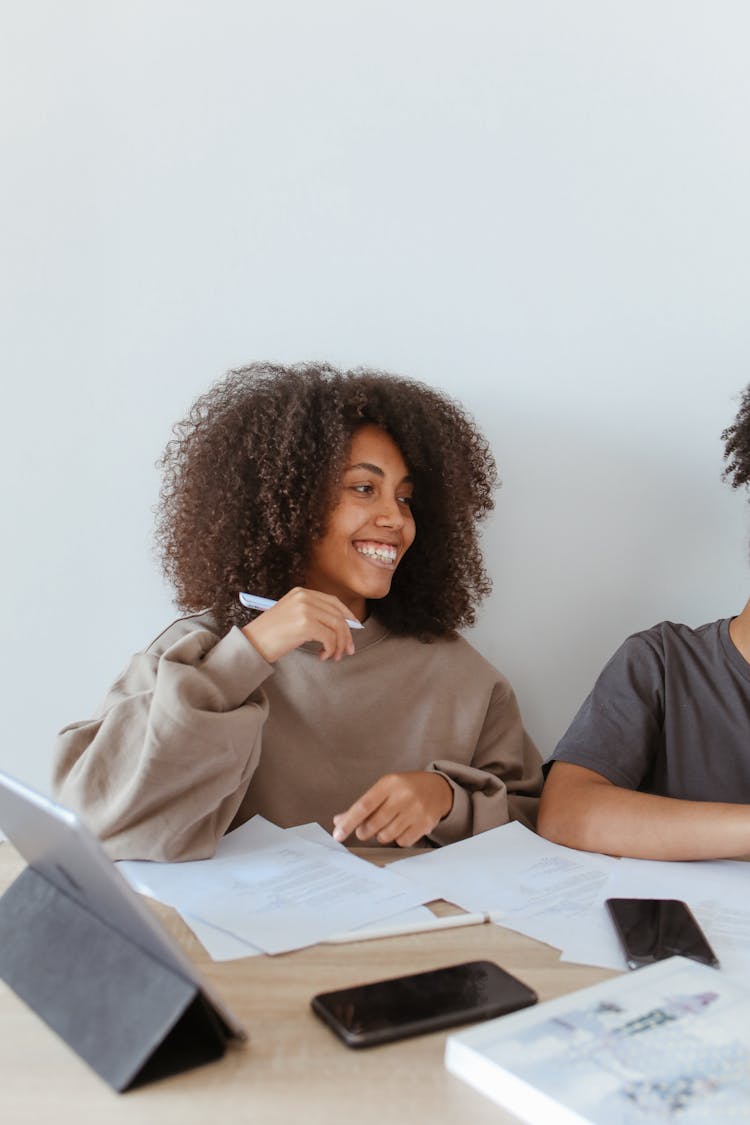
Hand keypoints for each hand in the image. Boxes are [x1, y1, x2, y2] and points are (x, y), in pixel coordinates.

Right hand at [241, 587, 357, 663]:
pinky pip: (329, 637)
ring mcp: (305, 609)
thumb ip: (313, 615)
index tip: (354, 629)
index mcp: (301, 593)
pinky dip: (331, 649)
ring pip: (337, 626)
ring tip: (334, 656)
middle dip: (347, 635)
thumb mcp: (292, 616)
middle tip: (348, 650)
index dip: (348, 616)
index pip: (334, 601)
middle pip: (338, 615)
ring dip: (340, 644)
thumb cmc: (270, 634)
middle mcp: (304, 597)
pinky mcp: (305, 624)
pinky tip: (323, 655)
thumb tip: (341, 626)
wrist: (251, 643)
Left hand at [332, 771, 453, 846]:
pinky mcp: (425, 824)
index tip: (338, 834)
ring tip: (387, 825)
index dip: (349, 822)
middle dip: (364, 831)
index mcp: (389, 783)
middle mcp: (403, 796)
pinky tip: (402, 828)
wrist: (438, 789)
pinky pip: (402, 842)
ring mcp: (416, 811)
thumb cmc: (405, 789)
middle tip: (365, 830)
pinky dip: (398, 839)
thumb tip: (338, 821)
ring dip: (381, 835)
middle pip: (373, 824)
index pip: (364, 805)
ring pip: (386, 836)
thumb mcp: (384, 789)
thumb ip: (362, 805)